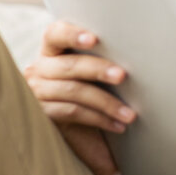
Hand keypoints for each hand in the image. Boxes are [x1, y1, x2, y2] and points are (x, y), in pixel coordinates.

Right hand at [24, 21, 136, 174]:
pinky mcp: (42, 115)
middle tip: (122, 76)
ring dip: (106, 102)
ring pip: (73, 91)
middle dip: (98, 69)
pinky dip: (100, 118)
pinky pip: (73, 112)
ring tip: (130, 114)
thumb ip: (104, 61)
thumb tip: (138, 51)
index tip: (94, 39)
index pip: (56, 34)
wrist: (87, 140)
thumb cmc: (96, 99)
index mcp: (53, 51)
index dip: (72, 34)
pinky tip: (119, 126)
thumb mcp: (98, 78)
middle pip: (69, 65)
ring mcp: (37, 92)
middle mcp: (39, 69)